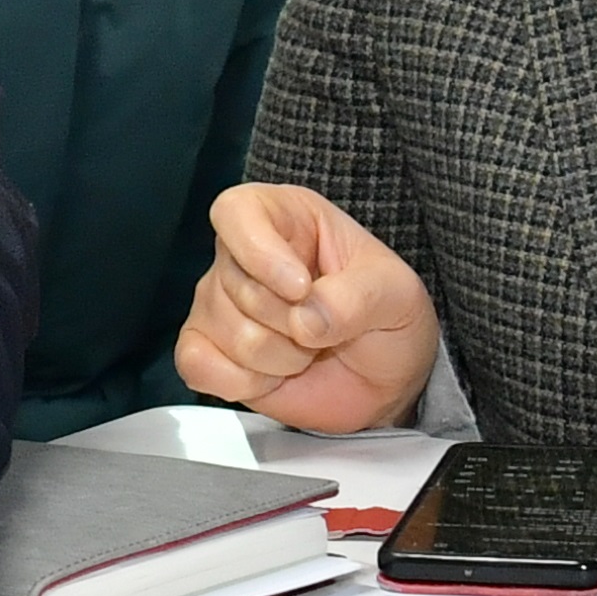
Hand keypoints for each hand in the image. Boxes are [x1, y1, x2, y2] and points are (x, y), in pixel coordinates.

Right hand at [174, 184, 443, 432]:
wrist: (381, 379)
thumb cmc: (387, 318)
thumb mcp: (397, 295)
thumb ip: (359, 298)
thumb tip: (304, 320)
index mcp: (284, 217)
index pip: (237, 212)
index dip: (260, 251)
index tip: (301, 288)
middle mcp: (239, 254)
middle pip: (239, 286)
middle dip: (293, 323)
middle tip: (326, 326)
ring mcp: (216, 304)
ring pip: (232, 335)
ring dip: (284, 358)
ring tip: (308, 349)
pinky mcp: (205, 350)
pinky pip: (199, 367)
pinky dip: (246, 382)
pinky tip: (274, 376)